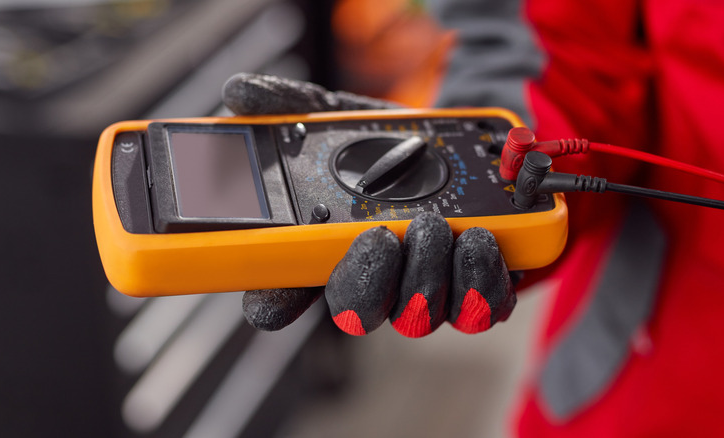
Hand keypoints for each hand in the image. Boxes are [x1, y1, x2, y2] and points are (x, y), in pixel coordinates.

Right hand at [224, 73, 516, 336]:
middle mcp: (368, 279)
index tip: (271, 299)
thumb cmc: (385, 142)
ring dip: (428, 274)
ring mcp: (421, 289)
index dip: (271, 304)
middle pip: (355, 312)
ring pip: (418, 314)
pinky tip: (480, 238)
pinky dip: (483, 275)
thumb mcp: (338, 116)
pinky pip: (480, 306)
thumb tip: (241, 93)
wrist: (457, 145)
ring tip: (441, 227)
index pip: (278, 295)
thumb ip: (291, 106)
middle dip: (368, 282)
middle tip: (380, 236)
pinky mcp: (474, 287)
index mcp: (320, 251)